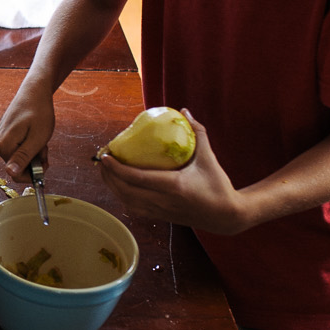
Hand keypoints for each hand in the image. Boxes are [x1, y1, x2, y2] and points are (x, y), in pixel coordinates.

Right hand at [0, 75, 57, 174]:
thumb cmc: (39, 113)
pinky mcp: (2, 137)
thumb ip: (23, 157)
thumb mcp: (37, 138)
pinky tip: (32, 135)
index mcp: (4, 146)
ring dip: (32, 154)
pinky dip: (27, 147)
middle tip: (43, 146)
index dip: (33, 172)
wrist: (34, 92)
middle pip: (16, 167)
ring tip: (39, 138)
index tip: (45, 161)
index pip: (16, 174)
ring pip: (17, 159)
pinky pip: (16, 150)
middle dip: (33, 161)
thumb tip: (10, 173)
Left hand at [96, 110, 250, 235]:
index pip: (137, 178)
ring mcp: (161, 211)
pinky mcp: (161, 217)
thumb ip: (198, 132)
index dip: (117, 168)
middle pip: (126, 191)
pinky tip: (120, 186)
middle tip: (101, 161)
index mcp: (174, 186)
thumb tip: (184, 111)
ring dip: (113, 187)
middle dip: (109, 176)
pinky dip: (123, 197)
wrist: (227, 215)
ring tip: (106, 172)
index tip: (106, 156)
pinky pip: (135, 209)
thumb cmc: (218, 185)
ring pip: (128, 202)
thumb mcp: (208, 157)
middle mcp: (163, 201)